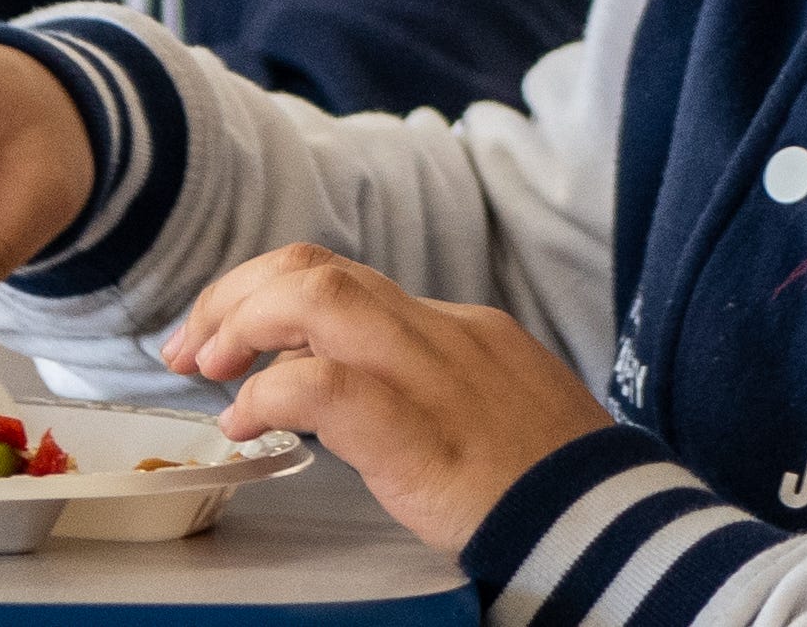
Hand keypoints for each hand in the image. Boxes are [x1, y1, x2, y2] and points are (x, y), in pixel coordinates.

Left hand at [166, 244, 616, 553]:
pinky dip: (269, 393)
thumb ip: (416, 385)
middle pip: (312, 268)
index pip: (337, 277)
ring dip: (240, 321)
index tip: (218, 334)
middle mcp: (441, 334)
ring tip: (206, 368)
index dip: (261, 295)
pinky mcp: (421, 435)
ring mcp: (434, 377)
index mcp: (455, 328)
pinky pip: (325, 385)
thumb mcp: (486, 412)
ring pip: (316, 297)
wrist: (618, 538)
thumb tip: (322, 380)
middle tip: (188, 345)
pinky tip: (246, 423)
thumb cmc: (551, 490)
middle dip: (233, 293)